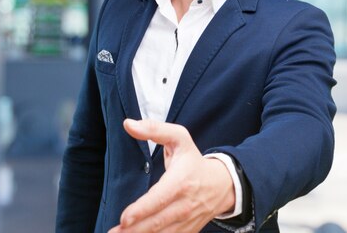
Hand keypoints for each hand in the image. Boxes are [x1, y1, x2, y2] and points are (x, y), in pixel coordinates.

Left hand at [108, 119, 234, 232]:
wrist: (222, 185)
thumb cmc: (193, 160)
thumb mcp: (179, 138)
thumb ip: (154, 129)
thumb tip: (128, 124)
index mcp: (181, 181)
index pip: (160, 199)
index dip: (142, 210)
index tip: (125, 218)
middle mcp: (185, 204)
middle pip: (157, 222)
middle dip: (134, 230)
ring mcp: (187, 221)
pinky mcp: (187, 231)